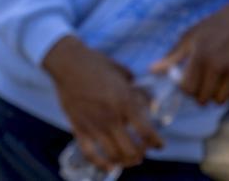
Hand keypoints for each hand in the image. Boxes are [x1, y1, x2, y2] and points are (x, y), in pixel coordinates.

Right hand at [43, 36, 161, 171]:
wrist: (68, 62)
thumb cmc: (97, 64)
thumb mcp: (123, 72)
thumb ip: (137, 89)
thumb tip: (149, 102)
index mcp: (125, 102)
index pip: (146, 132)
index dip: (156, 143)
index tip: (159, 145)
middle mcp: (111, 117)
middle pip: (131, 151)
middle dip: (140, 155)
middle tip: (141, 152)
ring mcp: (94, 125)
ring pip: (114, 156)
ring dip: (124, 161)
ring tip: (128, 159)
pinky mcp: (79, 128)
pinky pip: (90, 154)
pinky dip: (101, 164)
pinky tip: (108, 167)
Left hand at [150, 0, 228, 105]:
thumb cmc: (214, 27)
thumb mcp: (190, 36)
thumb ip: (172, 56)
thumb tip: (151, 70)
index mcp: (201, 55)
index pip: (187, 89)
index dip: (185, 88)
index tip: (188, 79)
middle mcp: (218, 65)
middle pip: (203, 99)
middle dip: (199, 93)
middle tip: (202, 81)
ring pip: (220, 101)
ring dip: (216, 94)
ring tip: (216, 79)